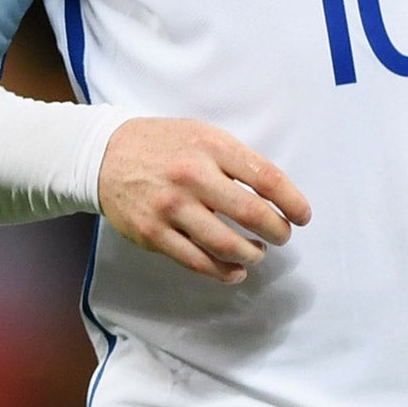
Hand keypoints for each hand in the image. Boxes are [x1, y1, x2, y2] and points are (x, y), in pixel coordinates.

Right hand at [97, 117, 310, 280]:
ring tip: (259, 252)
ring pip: (225, 244)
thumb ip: (235, 159)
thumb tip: (275, 193)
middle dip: (277, 230)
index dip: (292, 201)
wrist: (104, 156)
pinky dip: (222, 271)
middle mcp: (192, 177)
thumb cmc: (164, 144)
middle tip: (283, 235)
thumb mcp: (203, 134)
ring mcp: (171, 208)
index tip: (303, 215)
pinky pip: (196, 261)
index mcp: (211, 147)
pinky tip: (235, 270)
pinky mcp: (154, 234)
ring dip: (252, 254)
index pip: (265, 178)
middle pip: (250, 213)